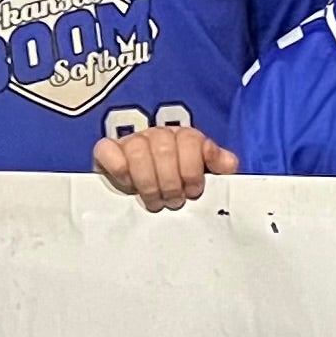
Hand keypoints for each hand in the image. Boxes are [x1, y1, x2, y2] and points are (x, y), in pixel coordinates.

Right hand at [96, 125, 235, 210]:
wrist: (143, 195)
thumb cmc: (178, 187)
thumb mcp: (205, 178)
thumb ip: (220, 168)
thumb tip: (228, 163)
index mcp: (184, 137)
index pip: (190, 139)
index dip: (192, 168)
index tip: (193, 191)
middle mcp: (158, 135)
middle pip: (164, 148)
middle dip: (171, 181)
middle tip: (174, 202)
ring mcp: (131, 141)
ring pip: (137, 150)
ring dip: (148, 182)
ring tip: (155, 201)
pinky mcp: (106, 151)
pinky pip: (107, 151)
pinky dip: (119, 170)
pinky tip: (129, 186)